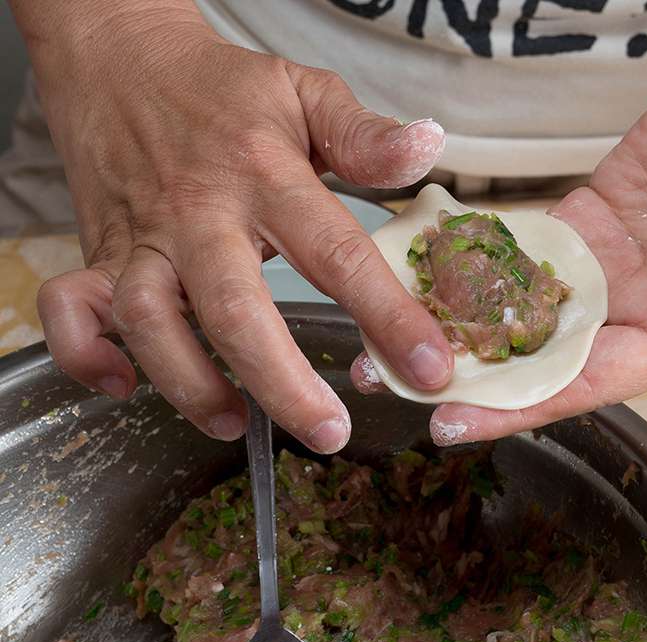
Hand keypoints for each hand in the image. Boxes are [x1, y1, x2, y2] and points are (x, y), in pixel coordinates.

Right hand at [31, 11, 452, 451]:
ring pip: (150, 320)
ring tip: (235, 423)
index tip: (429, 367)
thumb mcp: (306, 95)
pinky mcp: (98, 250)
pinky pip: (69, 310)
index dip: (388, 316)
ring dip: (189, 383)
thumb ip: (364, 135)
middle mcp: (201, 212)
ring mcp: (144, 235)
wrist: (122, 57)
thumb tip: (429, 146)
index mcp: (266, 175)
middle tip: (330, 432)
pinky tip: (124, 387)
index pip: (336, 253)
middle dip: (283, 381)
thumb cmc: (226, 90)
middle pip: (235, 307)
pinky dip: (85, 355)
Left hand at [354, 51, 646, 442]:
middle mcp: (630, 307)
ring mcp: (603, 265)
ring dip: (456, 317)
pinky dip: (476, 252)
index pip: (588, 382)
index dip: (520, 407)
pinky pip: (524, 242)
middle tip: (383, 377)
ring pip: (520, 302)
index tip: (451, 423)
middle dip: (465, 371)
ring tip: (379, 326)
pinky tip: (423, 260)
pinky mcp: (586, 219)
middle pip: (537, 353)